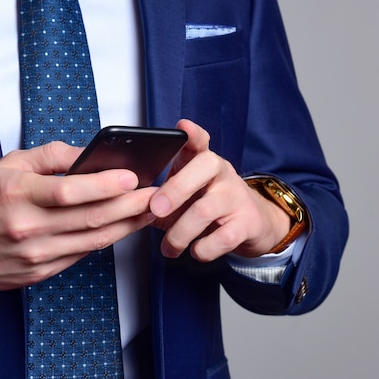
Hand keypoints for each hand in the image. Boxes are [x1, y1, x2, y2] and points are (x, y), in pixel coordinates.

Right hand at [0, 141, 156, 290]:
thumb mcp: (7, 165)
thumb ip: (50, 156)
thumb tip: (89, 153)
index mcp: (17, 194)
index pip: (70, 190)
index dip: (106, 185)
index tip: (133, 177)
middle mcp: (27, 227)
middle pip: (91, 218)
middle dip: (131, 206)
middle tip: (156, 195)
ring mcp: (34, 255)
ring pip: (93, 240)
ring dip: (127, 226)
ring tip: (148, 212)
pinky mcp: (40, 273)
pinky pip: (81, 255)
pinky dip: (104, 240)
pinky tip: (120, 228)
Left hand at [150, 119, 289, 260]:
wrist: (252, 225)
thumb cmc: (206, 207)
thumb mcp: (183, 196)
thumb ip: (157, 197)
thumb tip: (125, 206)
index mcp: (201, 162)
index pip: (199, 141)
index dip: (192, 133)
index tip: (183, 127)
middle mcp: (221, 173)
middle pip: (204, 167)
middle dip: (175, 189)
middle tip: (156, 209)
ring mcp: (236, 197)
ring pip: (206, 209)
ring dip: (180, 233)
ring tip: (169, 247)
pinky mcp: (247, 223)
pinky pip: (222, 238)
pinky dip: (203, 249)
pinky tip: (196, 251)